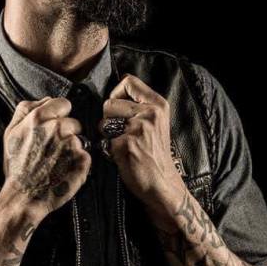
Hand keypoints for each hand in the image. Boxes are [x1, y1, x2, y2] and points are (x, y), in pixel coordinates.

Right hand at [2, 96, 91, 219]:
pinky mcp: (82, 160)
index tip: (55, 127)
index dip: (60, 115)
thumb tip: (45, 99)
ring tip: (58, 162)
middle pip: (74, 121)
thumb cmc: (17, 167)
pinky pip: (86, 154)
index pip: (63, 103)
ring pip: (80, 138)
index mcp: (39, 118)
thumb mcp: (11, 133)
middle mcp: (57, 128)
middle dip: (67, 133)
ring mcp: (71, 143)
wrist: (24, 197)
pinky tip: (65, 170)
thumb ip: (25, 110)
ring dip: (73, 148)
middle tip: (53, 150)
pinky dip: (79, 162)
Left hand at [97, 74, 186, 206]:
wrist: (162, 184)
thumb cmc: (155, 155)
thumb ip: (140, 107)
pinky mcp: (126, 144)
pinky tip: (122, 157)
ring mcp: (138, 128)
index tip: (118, 109)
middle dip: (109, 119)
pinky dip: (108, 150)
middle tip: (121, 134)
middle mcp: (150, 113)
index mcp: (158, 105)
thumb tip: (113, 95)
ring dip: (107, 135)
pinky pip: (104, 140)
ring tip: (122, 145)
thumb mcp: (156, 123)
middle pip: (109, 102)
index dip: (116, 94)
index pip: (128, 81)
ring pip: (104, 121)